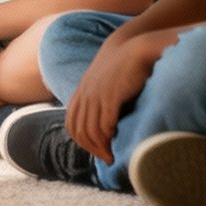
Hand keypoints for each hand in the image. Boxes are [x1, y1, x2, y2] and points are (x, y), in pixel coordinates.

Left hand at [65, 33, 159, 163]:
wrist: (132, 47)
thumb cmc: (122, 67)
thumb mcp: (104, 82)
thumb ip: (99, 98)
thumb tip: (104, 120)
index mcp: (81, 93)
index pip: (72, 124)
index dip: (82, 141)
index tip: (96, 151)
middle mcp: (85, 96)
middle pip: (79, 131)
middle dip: (91, 148)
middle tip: (105, 159)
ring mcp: (96, 96)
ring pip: (91, 130)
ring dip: (100, 147)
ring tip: (112, 157)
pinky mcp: (111, 96)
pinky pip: (105, 123)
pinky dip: (108, 137)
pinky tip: (115, 142)